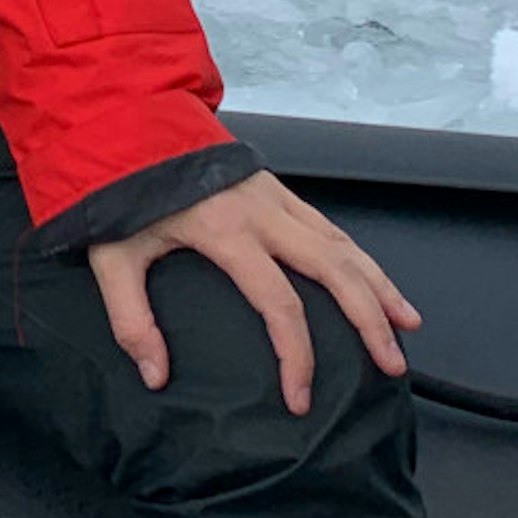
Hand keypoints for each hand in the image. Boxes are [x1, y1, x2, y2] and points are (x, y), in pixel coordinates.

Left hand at [87, 173, 419, 416]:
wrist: (129, 119)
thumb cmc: (121, 187)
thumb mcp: (111, 254)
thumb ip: (130, 318)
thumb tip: (155, 374)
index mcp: (226, 231)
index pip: (279, 303)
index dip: (296, 356)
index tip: (299, 398)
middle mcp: (263, 213)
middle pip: (334, 271)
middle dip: (369, 319)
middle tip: (391, 362)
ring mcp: (275, 196)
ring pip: (343, 244)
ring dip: (379, 285)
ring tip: (406, 325)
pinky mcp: (277, 188)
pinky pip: (331, 227)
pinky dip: (360, 257)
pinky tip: (375, 280)